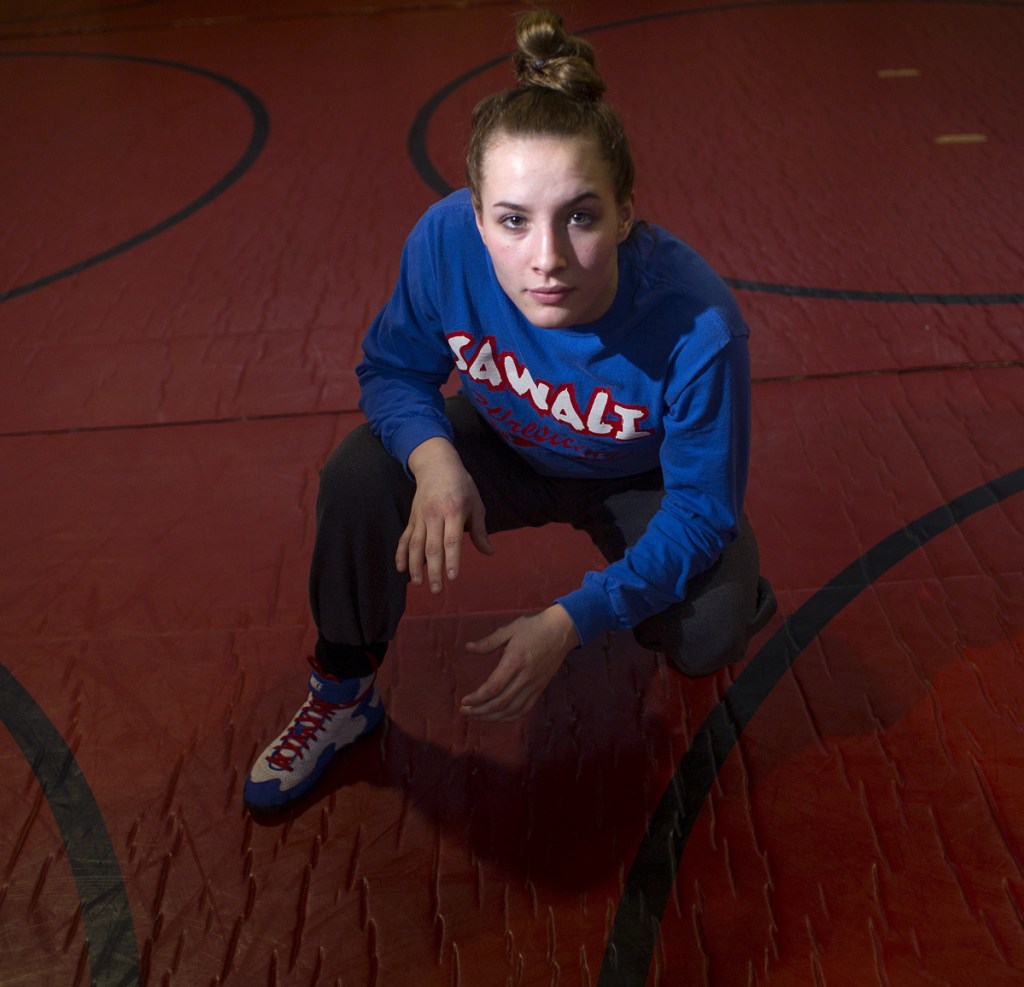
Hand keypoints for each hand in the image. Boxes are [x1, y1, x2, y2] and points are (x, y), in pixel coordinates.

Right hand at [397, 437, 492, 592]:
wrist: (436, 465)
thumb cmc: (461, 486)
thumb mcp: (476, 504)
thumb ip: (480, 530)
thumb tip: (490, 552)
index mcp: (453, 511)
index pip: (451, 540)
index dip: (451, 559)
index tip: (453, 576)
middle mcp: (434, 516)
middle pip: (432, 547)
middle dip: (434, 570)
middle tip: (437, 590)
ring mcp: (420, 518)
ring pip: (415, 545)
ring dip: (416, 566)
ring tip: (418, 584)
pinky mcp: (412, 519)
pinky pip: (405, 538)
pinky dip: (401, 554)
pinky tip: (401, 569)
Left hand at [461, 605, 579, 720]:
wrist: (562, 630)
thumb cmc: (534, 626)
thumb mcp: (509, 629)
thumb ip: (488, 642)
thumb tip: (468, 647)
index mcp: (515, 661)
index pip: (493, 688)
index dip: (477, 698)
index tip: (464, 701)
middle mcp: (525, 677)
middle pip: (500, 703)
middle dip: (480, 711)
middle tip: (465, 711)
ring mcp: (534, 685)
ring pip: (512, 710)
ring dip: (493, 717)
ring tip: (478, 716)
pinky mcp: (540, 688)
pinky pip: (525, 708)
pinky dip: (510, 716)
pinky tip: (499, 717)